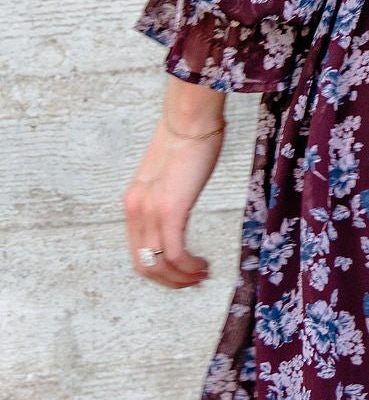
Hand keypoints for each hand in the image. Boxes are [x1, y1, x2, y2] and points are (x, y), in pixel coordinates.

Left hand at [122, 83, 225, 288]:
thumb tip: (180, 207)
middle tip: (194, 280)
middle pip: (144, 265)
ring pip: (159, 265)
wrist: (190, 117)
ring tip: (202, 274)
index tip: (183, 272)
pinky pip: (175, 253)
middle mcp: (135, 210)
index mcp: (133, 203)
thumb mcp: (168, 173)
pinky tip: (204, 264)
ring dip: (182, 278)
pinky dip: (189, 267)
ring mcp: (151, 211)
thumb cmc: (188, 139)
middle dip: (170, 282)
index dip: (160, 271)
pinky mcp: (170, 209)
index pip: (137, 252)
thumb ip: (166, 194)